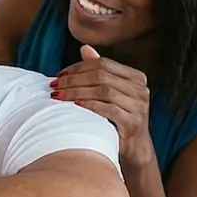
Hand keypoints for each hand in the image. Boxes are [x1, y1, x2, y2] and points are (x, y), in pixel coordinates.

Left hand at [52, 46, 155, 167]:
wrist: (134, 148)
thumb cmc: (118, 118)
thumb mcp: (110, 93)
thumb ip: (100, 71)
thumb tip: (85, 48)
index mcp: (136, 77)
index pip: (103, 64)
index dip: (79, 67)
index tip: (59, 74)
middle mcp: (141, 88)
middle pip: (102, 76)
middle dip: (74, 79)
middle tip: (55, 85)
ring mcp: (139, 105)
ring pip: (103, 91)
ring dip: (77, 92)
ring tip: (59, 95)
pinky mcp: (134, 122)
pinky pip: (109, 109)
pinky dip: (90, 105)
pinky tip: (75, 105)